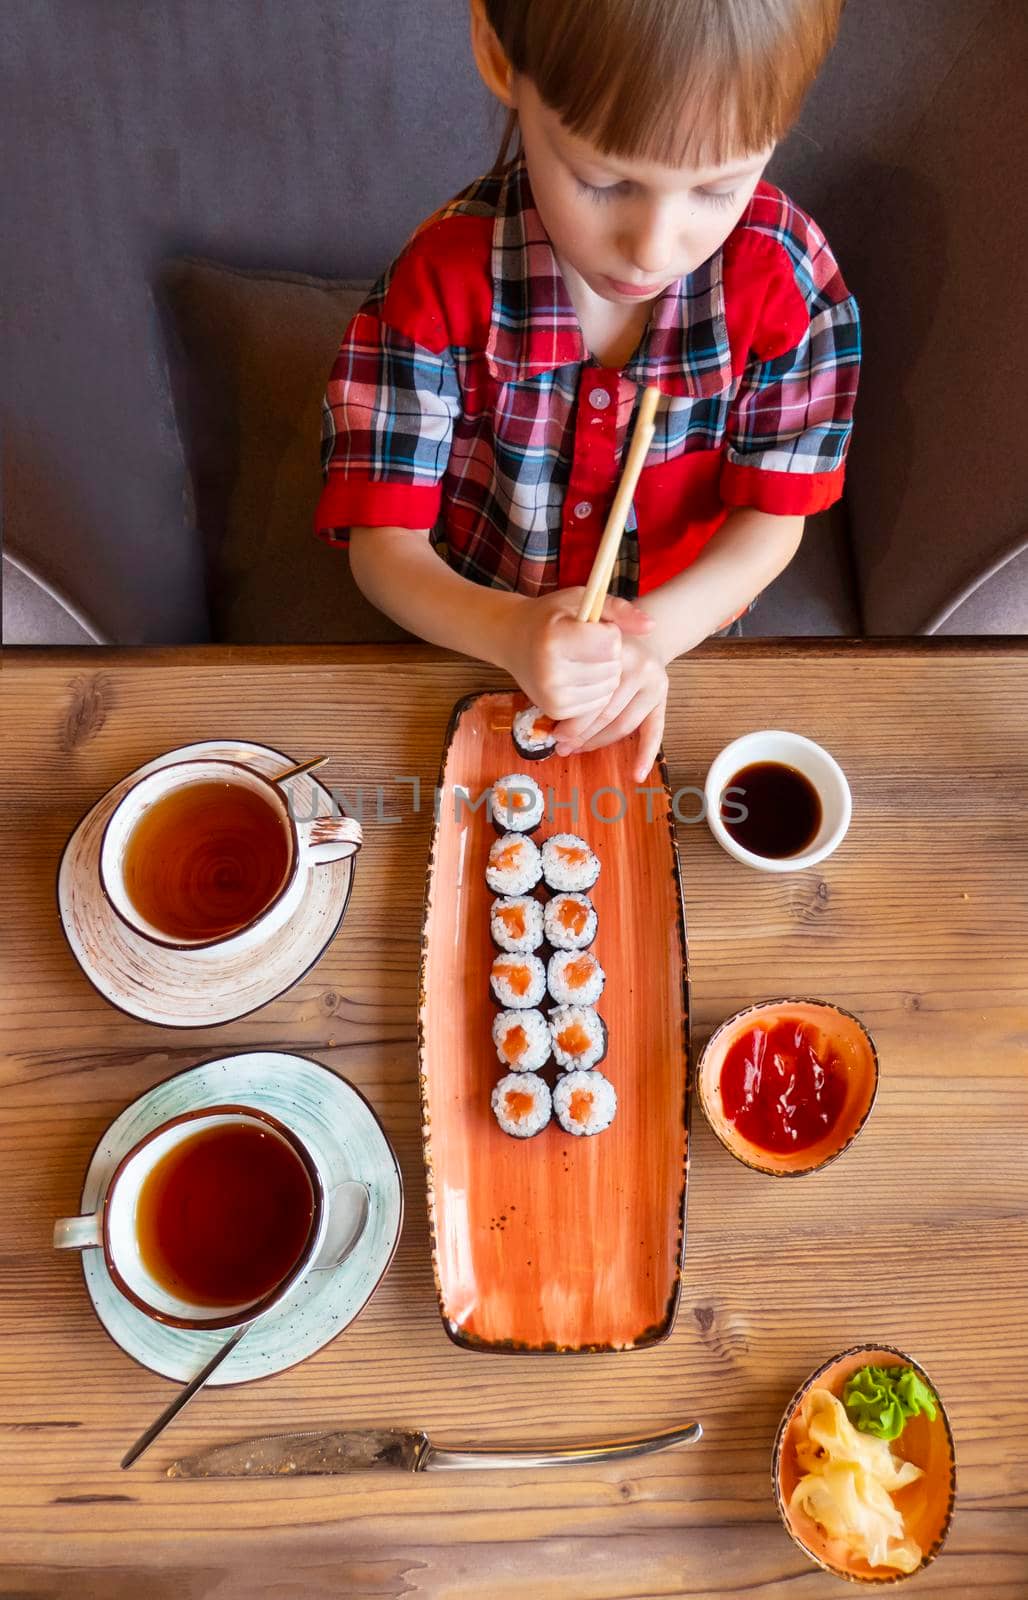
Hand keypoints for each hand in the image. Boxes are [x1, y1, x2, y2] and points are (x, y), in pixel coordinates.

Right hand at [501, 588, 653, 723]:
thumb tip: (652, 626)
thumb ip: (619, 611)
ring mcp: (552, 695)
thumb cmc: (552, 616)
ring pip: (608, 689)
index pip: (610, 644)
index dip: (609, 633)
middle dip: (609, 655)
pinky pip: (597, 703)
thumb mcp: (583, 601)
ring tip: (582, 659)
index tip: (591, 627)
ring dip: (605, 674)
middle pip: (612, 668)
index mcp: (555, 638)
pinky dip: (595, 690)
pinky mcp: (555, 710)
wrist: (514, 639)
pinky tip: (577, 676)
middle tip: (586, 644)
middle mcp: (551, 671)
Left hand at [552, 632, 668, 782]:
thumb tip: (548, 714)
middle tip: (561, 747)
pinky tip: (636, 775)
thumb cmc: (603, 646)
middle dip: (580, 733)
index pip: (591, 694)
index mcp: (616, 651)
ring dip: (597, 743)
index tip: (554, 733)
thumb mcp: (587, 644)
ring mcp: (655, 684)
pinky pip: (654, 732)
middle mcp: (640, 666)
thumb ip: (573, 668)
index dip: (572, 718)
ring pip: (622, 725)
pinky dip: (645, 755)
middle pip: (606, 712)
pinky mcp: (662, 699)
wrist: (642, 637)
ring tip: (577, 750)